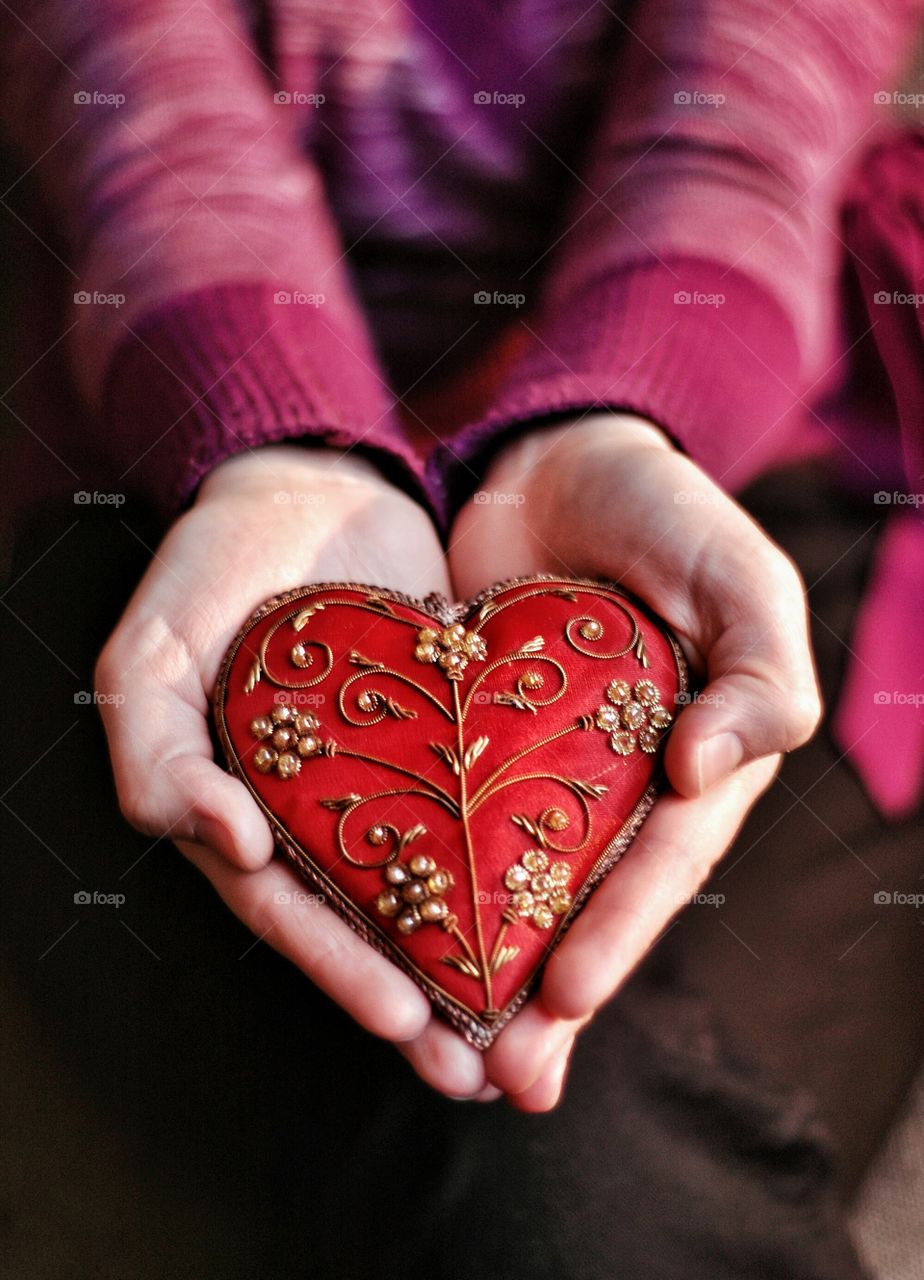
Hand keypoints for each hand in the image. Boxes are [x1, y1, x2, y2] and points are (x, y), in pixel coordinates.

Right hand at [95, 445, 496, 1100]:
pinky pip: (483, 808)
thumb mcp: (151, 652)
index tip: (405, 1023)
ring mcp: (388, 778)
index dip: (341, 969)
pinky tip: (563, 903)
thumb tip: (222, 845)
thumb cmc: (213, 565)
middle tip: (480, 1070)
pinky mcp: (453, 741)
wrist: (315, 484)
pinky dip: (515, 860)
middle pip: (371, 922)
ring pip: (437, 882)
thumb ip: (155, 752)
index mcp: (242, 809)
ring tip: (533, 1027)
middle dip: (423, 1000)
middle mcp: (317, 811)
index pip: (289, 909)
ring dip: (478, 956)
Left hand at [447, 413, 821, 1109]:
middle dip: (551, 993)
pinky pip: (450, 823)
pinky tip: (394, 945)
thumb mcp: (743, 577)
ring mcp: (541, 772)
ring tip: (452, 1054)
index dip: (620, 930)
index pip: (663, 859)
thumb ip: (761, 671)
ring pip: (516, 887)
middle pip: (587, 902)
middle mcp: (619, 784)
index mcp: (696, 758)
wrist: (558, 458)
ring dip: (487, 971)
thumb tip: (713, 769)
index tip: (568, 996)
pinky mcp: (468, 747)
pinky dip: (431, 885)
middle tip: (505, 1077)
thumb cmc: (668, 513)